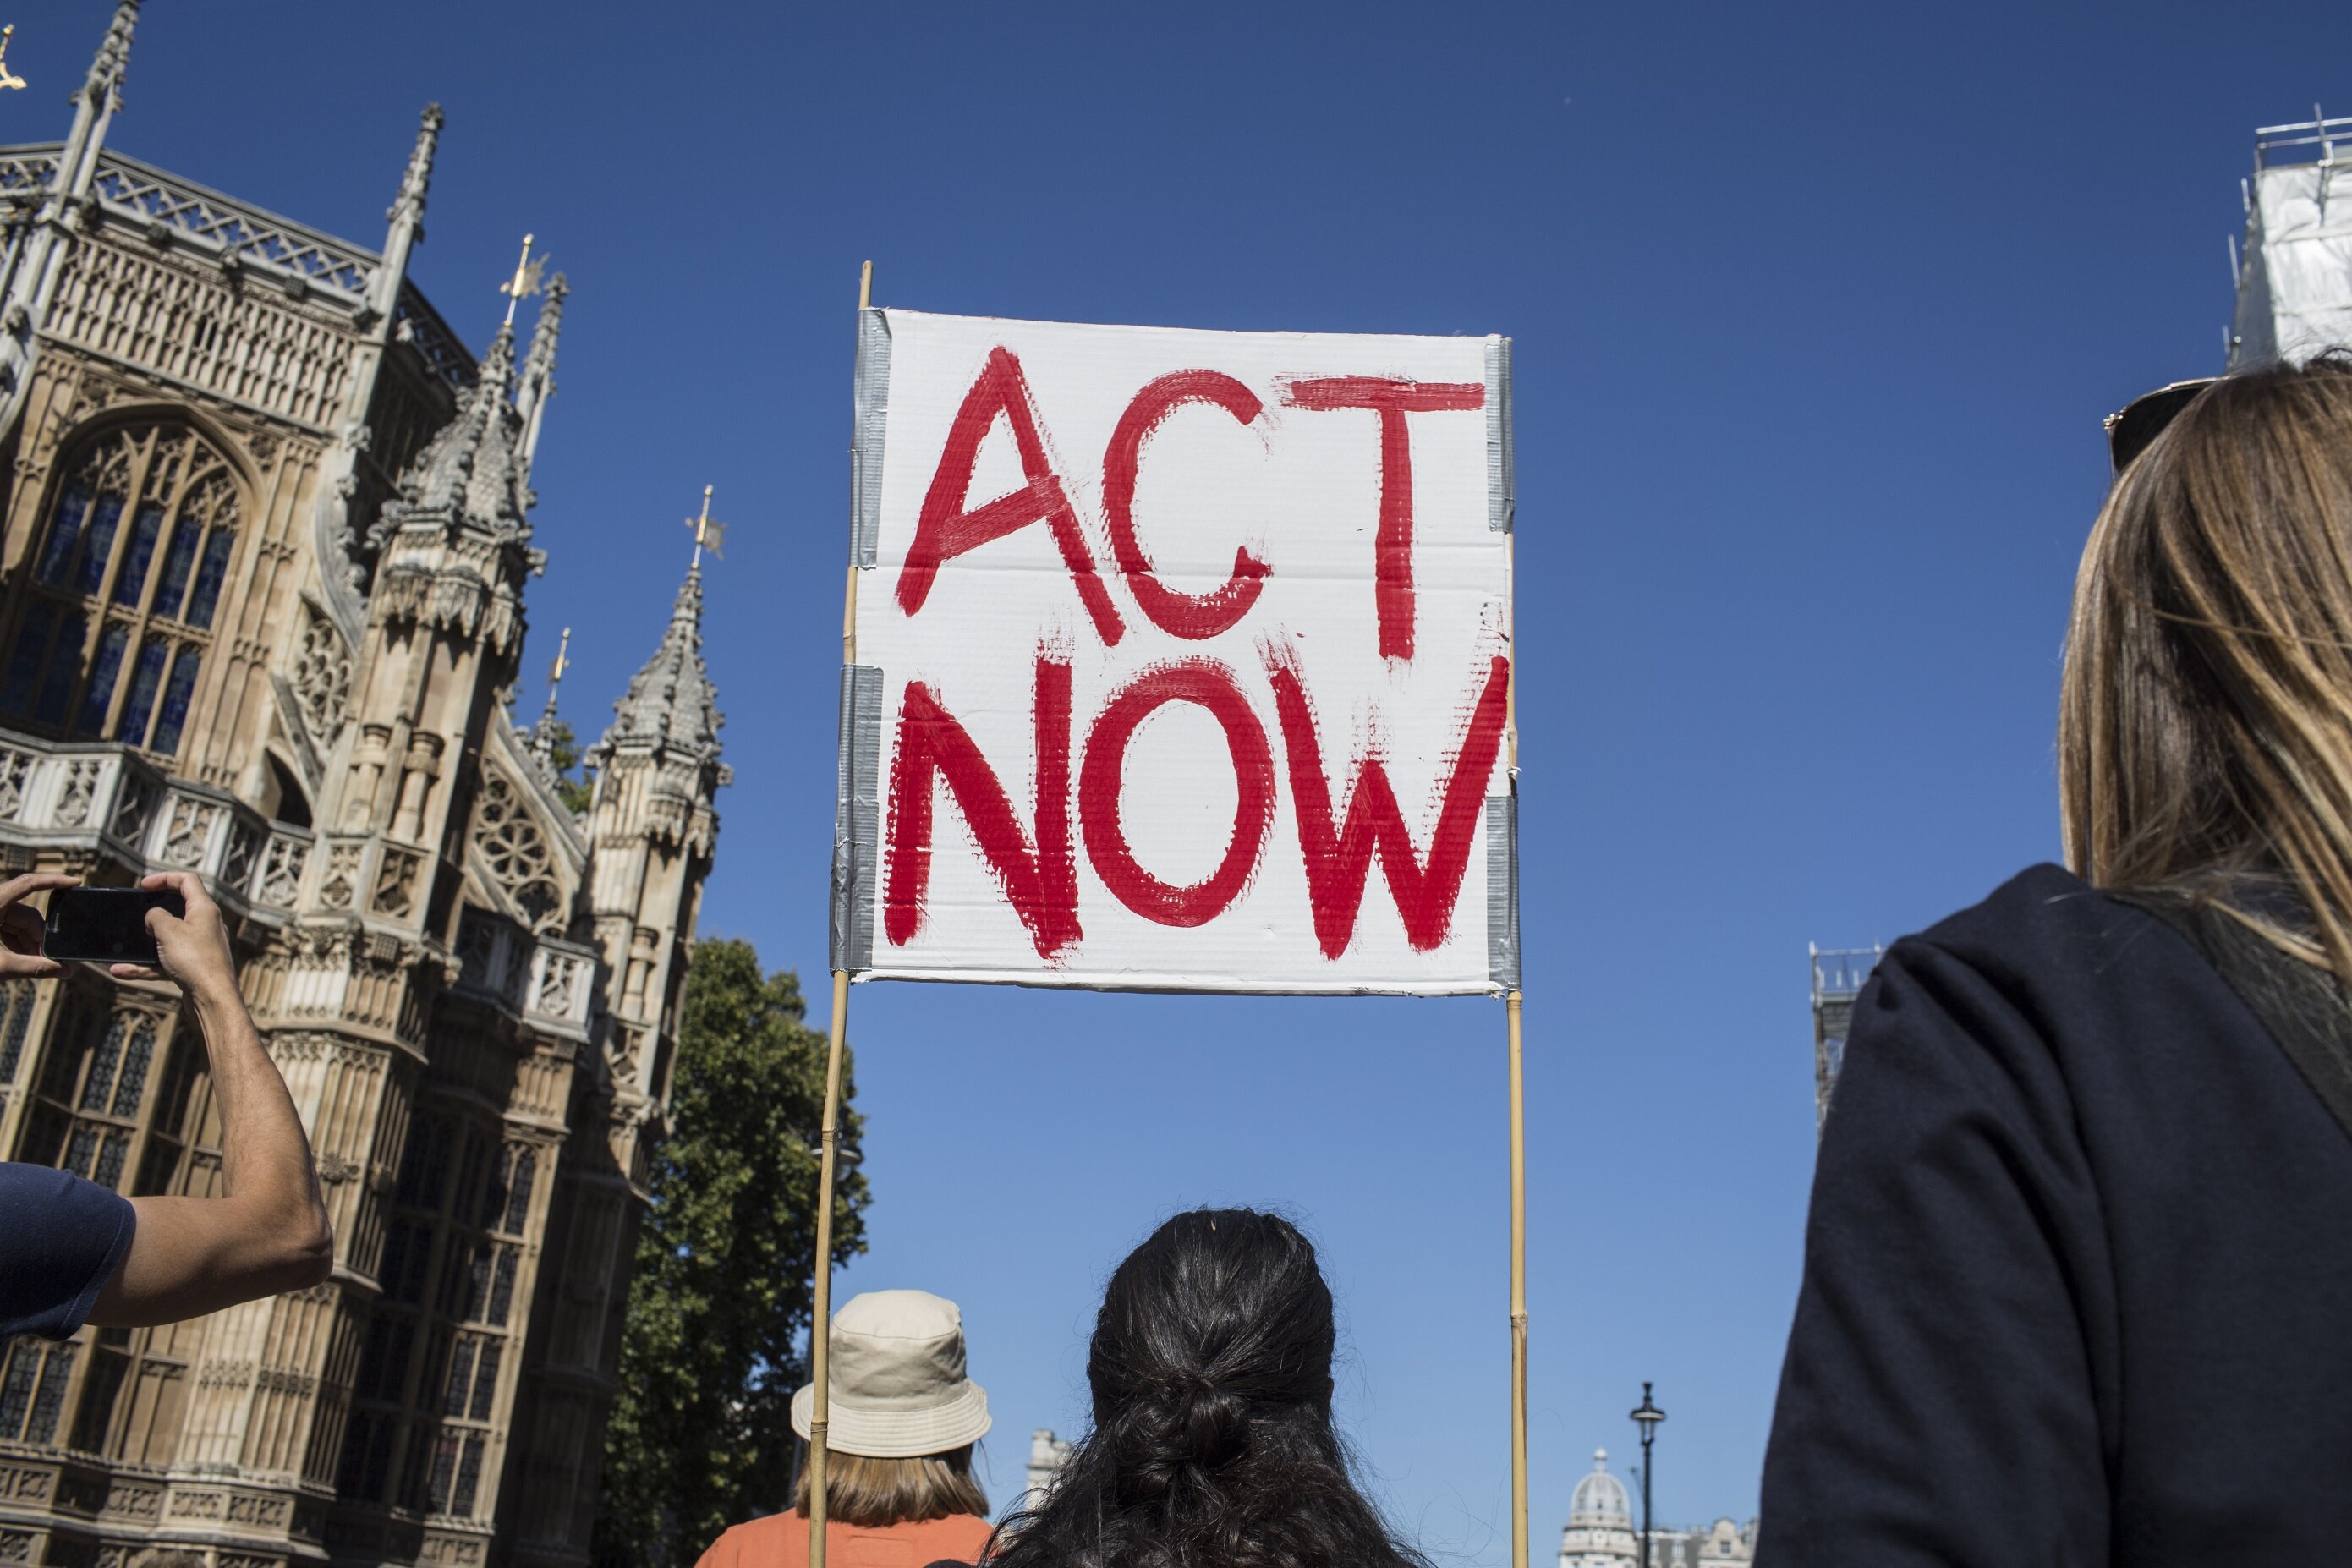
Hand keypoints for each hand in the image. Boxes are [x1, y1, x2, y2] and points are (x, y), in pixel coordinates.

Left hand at [0, 872, 76, 978]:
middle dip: (39, 937)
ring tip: (33, 965)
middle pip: (26, 914)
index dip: (54, 881)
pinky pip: (5, 931)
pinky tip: (20, 961)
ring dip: (28, 944)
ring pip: (17, 925)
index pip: (29, 883)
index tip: (77, 882)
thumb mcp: (1, 966)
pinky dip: (15, 945)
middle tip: (48, 960)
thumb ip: (36, 968)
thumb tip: (67, 971)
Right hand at [111, 871, 237, 998]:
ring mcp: (200, 946)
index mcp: (204, 909)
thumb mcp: (168, 930)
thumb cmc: (195, 960)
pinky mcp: (193, 966)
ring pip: (167, 939)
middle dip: (154, 911)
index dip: (164, 878)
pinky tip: (121, 971)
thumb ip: (156, 916)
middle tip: (135, 913)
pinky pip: (165, 962)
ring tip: (121, 947)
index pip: (187, 881)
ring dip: (144, 944)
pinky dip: (144, 966)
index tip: (143, 886)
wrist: (212, 999)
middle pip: (178, 909)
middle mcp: (205, 925)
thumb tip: (153, 917)